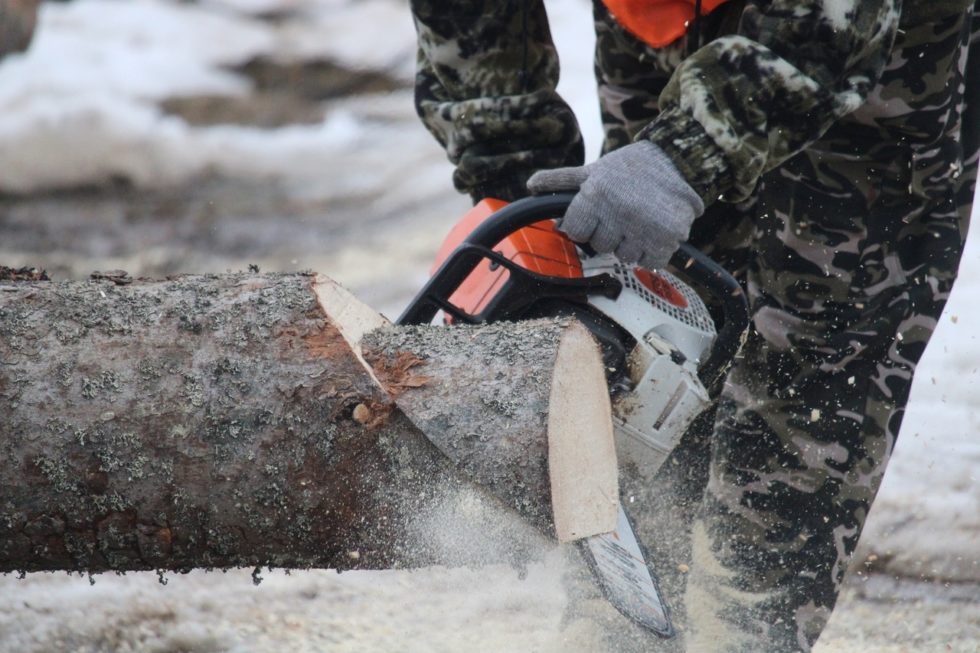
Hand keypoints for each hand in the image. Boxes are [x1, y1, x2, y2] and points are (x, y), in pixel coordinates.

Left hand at [527, 141, 703, 269]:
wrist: (677, 158)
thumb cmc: (629, 167)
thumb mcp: (593, 170)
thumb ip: (561, 181)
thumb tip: (530, 186)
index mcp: (594, 194)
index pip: (573, 231)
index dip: (584, 224)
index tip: (597, 213)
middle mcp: (616, 212)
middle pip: (599, 246)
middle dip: (608, 233)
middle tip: (622, 213)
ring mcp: (642, 227)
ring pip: (623, 256)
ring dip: (631, 244)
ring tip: (639, 220)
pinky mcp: (667, 238)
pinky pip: (650, 262)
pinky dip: (653, 251)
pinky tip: (654, 230)